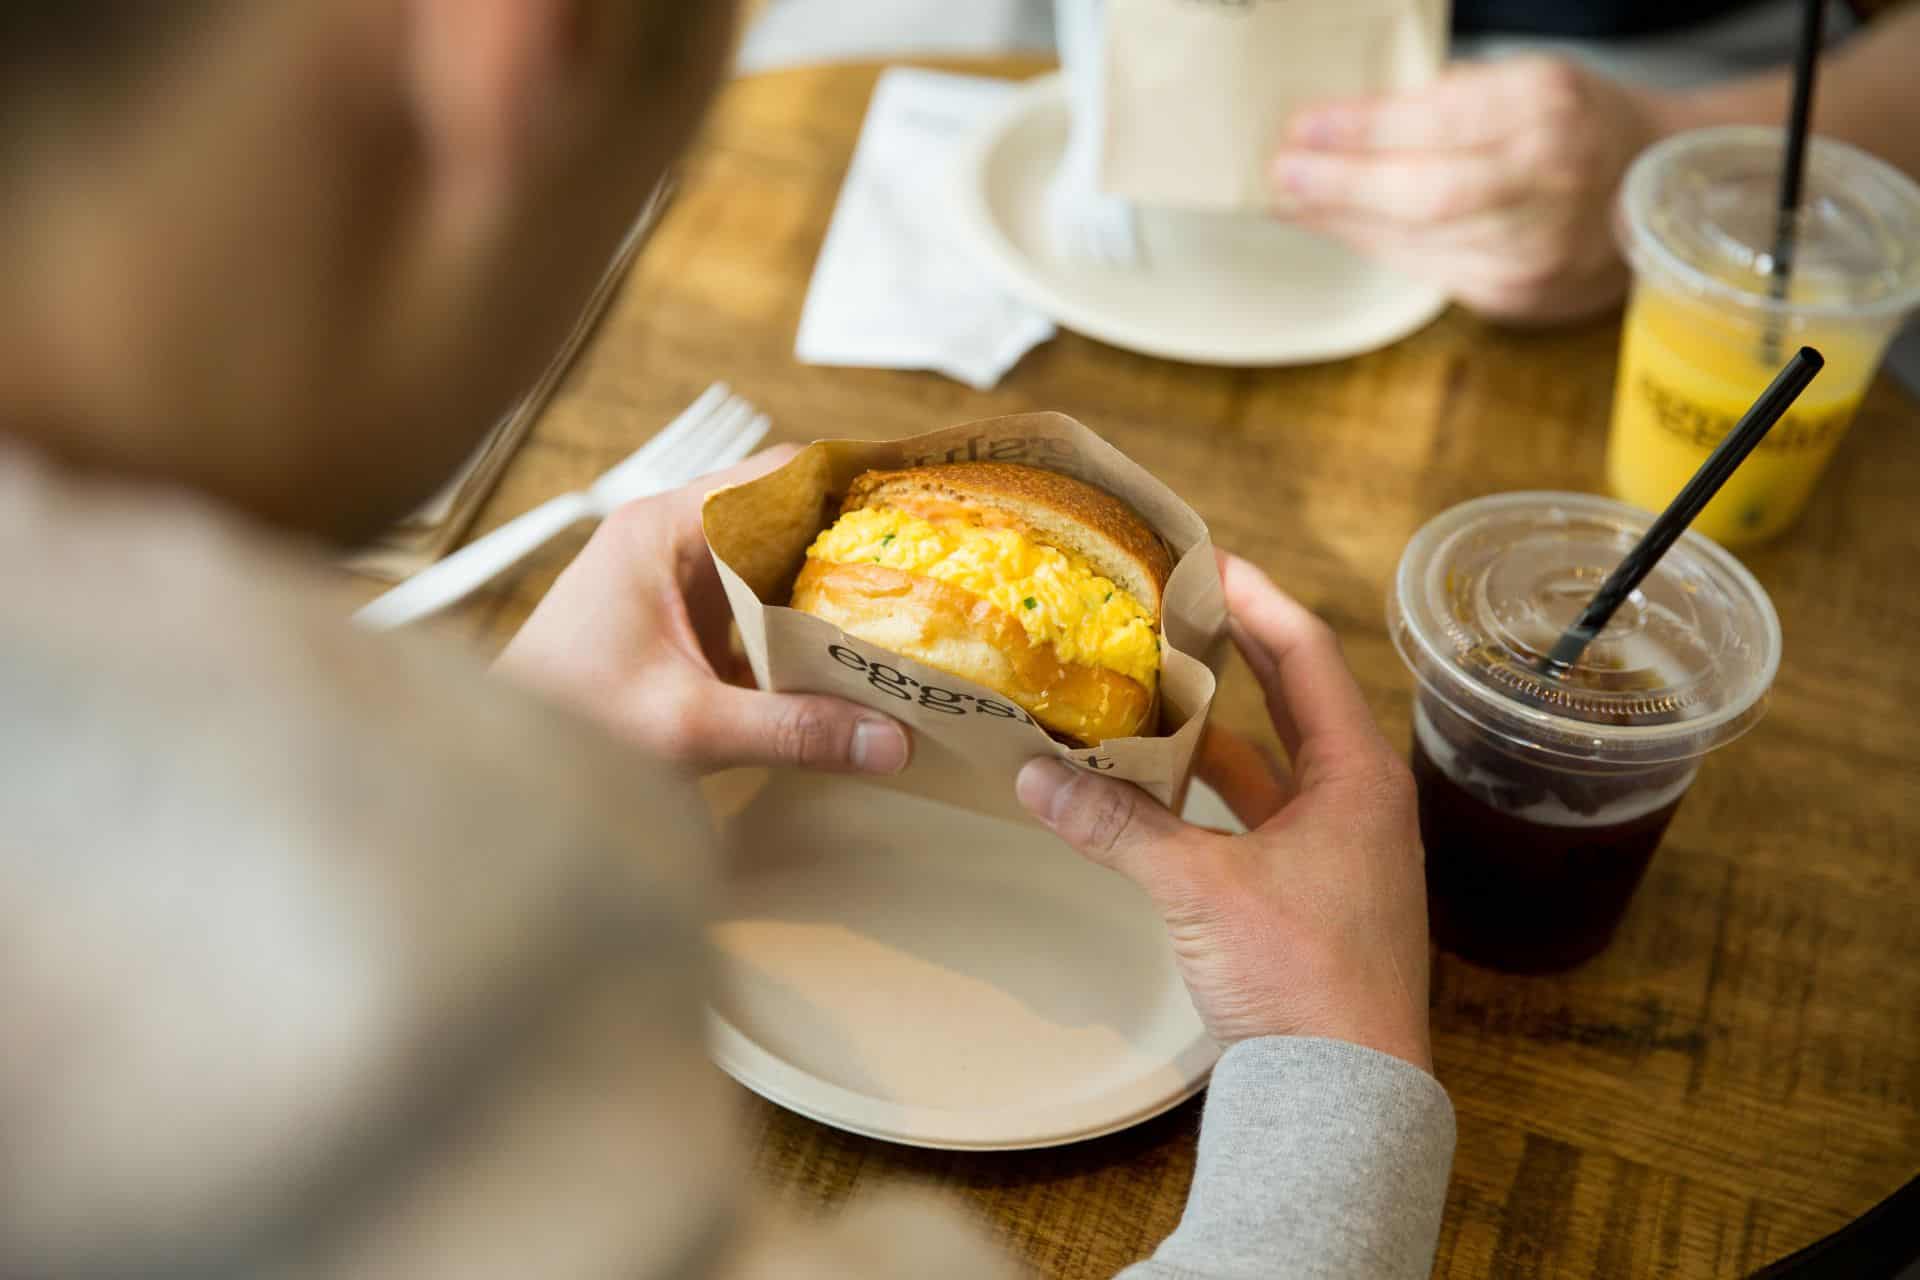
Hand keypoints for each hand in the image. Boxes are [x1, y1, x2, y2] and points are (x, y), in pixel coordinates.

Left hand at [496, 447, 911, 775]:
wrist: (494, 766)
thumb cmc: (566, 725)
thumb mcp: (689, 726)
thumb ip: (793, 730)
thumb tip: (894, 743)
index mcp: (666, 528)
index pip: (779, 471)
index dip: (854, 480)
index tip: (921, 502)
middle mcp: (671, 536)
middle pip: (786, 511)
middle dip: (856, 538)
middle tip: (933, 564)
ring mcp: (674, 577)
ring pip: (775, 559)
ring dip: (832, 583)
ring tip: (912, 607)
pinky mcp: (679, 620)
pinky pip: (756, 602)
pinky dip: (803, 621)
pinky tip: (853, 654)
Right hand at [1016, 553, 1430, 1069]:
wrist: (1343, 1094)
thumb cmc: (1302, 978)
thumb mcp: (1200, 889)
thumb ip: (1118, 825)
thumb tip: (1035, 776)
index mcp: (1358, 776)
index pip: (1304, 652)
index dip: (1253, 598)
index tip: (1202, 556)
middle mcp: (1359, 801)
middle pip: (1291, 699)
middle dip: (1231, 652)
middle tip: (1170, 606)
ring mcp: (1339, 850)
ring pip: (1270, 764)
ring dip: (1212, 730)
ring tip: (1145, 689)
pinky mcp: (1312, 894)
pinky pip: (1258, 817)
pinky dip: (1210, 796)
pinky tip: (1155, 788)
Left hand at [1271, 57, 1674, 324]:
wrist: (1652, 192)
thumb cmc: (1576, 124)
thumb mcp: (1526, 82)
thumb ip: (1447, 99)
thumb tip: (1341, 123)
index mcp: (1550, 108)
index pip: (1439, 121)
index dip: (1362, 129)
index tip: (1302, 126)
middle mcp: (1549, 182)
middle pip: (1427, 194)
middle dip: (1341, 185)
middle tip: (1281, 173)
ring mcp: (1536, 249)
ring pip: (1417, 241)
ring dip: (1343, 221)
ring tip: (1293, 199)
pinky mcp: (1516, 295)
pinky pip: (1426, 269)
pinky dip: (1376, 245)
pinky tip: (1339, 226)